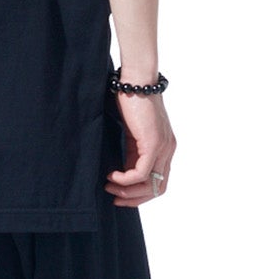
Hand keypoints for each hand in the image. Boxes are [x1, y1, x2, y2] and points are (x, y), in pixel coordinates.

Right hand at [105, 90, 174, 206]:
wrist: (136, 80)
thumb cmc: (131, 101)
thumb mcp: (133, 133)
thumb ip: (132, 151)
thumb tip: (121, 170)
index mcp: (165, 147)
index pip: (159, 182)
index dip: (140, 194)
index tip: (120, 194)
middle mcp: (168, 150)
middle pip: (159, 188)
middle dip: (135, 198)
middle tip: (115, 197)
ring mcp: (163, 147)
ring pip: (151, 184)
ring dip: (129, 191)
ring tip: (110, 187)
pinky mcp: (154, 143)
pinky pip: (141, 172)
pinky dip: (125, 179)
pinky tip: (112, 176)